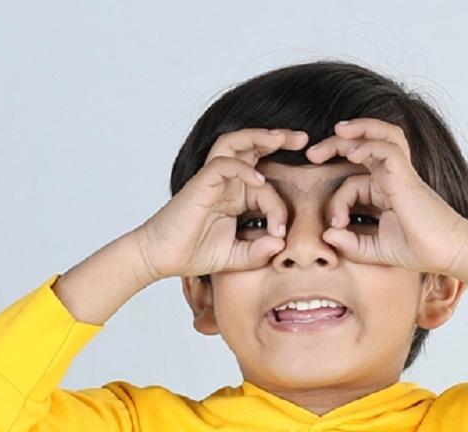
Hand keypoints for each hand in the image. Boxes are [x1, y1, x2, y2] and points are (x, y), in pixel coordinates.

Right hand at [132, 126, 309, 279]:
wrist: (162, 256)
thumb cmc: (194, 253)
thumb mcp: (236, 257)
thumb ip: (258, 253)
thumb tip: (280, 245)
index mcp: (237, 196)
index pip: (267, 188)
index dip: (280, 208)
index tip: (282, 234)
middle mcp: (227, 182)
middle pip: (254, 148)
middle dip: (280, 140)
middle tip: (304, 139)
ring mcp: (214, 179)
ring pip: (238, 144)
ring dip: (260, 138)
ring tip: (282, 138)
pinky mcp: (201, 182)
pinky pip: (224, 164)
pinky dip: (242, 167)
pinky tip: (259, 179)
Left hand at [304, 118, 467, 274]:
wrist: (447, 253)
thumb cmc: (418, 250)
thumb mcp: (376, 250)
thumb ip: (351, 244)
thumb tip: (327, 234)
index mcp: (383, 192)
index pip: (351, 184)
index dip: (336, 201)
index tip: (334, 226)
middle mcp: (391, 177)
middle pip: (361, 146)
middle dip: (334, 145)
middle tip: (311, 154)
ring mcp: (400, 173)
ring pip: (378, 136)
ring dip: (357, 130)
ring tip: (336, 131)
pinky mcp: (407, 176)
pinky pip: (387, 149)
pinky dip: (369, 145)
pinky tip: (353, 152)